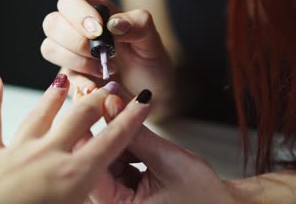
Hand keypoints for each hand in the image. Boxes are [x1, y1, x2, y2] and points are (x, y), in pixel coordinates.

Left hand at [0, 72, 151, 203]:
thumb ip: (90, 198)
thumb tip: (104, 196)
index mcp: (73, 175)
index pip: (112, 140)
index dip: (131, 118)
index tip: (142, 101)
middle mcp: (48, 156)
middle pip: (79, 116)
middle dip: (97, 99)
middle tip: (107, 88)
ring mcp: (18, 151)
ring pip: (41, 114)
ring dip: (54, 95)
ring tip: (64, 80)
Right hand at [40, 0, 173, 119]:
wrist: (152, 93)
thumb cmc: (151, 61)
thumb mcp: (152, 40)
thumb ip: (138, 25)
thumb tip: (113, 24)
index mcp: (96, 13)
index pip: (69, 2)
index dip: (78, 14)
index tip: (99, 31)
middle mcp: (78, 31)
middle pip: (52, 23)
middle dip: (75, 40)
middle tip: (103, 53)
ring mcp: (72, 55)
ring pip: (49, 48)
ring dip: (75, 61)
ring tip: (105, 69)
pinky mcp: (72, 79)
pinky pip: (60, 79)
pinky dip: (78, 83)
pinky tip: (99, 86)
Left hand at [88, 95, 236, 203]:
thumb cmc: (201, 196)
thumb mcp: (165, 159)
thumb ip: (136, 133)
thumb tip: (113, 106)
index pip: (94, 169)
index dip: (95, 133)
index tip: (98, 105)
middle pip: (97, 164)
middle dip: (106, 133)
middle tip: (112, 103)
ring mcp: (120, 202)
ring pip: (107, 161)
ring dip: (118, 138)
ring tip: (126, 114)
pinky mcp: (126, 194)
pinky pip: (118, 165)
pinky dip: (127, 148)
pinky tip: (135, 132)